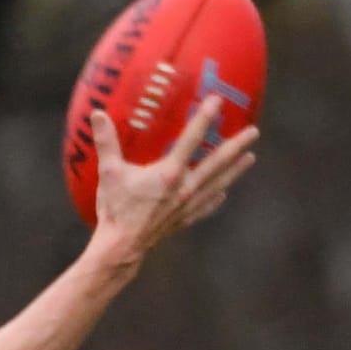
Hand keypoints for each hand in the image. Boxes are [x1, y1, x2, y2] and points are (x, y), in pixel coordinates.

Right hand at [90, 97, 258, 263]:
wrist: (121, 249)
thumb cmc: (115, 209)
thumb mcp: (109, 172)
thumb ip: (106, 142)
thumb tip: (96, 114)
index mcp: (170, 174)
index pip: (192, 139)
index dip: (205, 118)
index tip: (218, 100)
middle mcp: (185, 189)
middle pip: (217, 163)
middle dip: (236, 146)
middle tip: (254, 131)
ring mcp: (187, 206)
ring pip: (218, 184)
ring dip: (235, 171)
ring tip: (251, 158)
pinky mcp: (184, 220)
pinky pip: (206, 207)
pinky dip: (216, 199)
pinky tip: (224, 193)